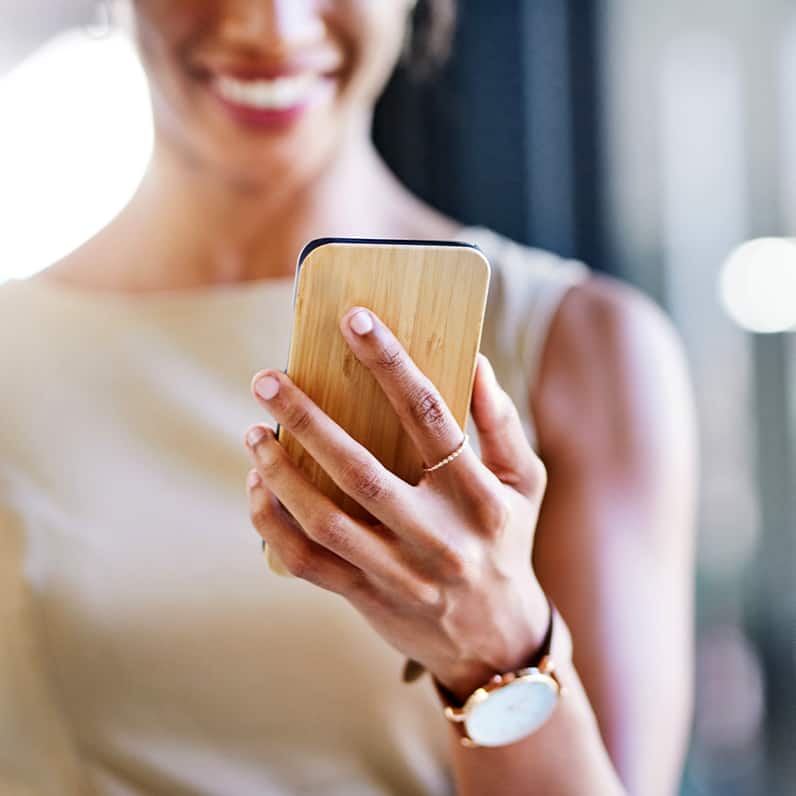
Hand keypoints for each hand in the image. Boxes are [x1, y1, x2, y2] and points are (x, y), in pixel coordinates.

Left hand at [244, 306, 550, 701]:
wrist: (497, 643)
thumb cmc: (508, 542)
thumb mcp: (526, 483)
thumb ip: (501, 423)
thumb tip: (474, 360)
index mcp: (479, 497)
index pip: (431, 417)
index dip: (392, 364)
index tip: (354, 319)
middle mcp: (437, 537)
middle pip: (361, 470)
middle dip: (309, 419)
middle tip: (267, 379)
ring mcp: (398, 573)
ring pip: (325, 521)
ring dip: (281, 473)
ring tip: (254, 432)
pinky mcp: (367, 598)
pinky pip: (307, 563)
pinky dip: (273, 525)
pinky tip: (258, 487)